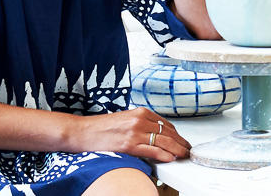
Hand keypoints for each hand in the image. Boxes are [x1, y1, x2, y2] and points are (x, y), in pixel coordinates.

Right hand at [72, 107, 191, 161]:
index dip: (177, 134)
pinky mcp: (129, 145)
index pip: (166, 124)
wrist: (82, 131)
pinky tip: (170, 158)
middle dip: (181, 142)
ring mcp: (134, 132)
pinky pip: (152, 150)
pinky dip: (164, 155)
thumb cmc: (101, 128)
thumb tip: (157, 135)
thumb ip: (141, 124)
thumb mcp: (125, 120)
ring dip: (177, 149)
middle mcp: (139, 120)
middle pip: (168, 132)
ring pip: (164, 141)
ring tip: (184, 155)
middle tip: (188, 149)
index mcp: (140, 112)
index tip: (182, 141)